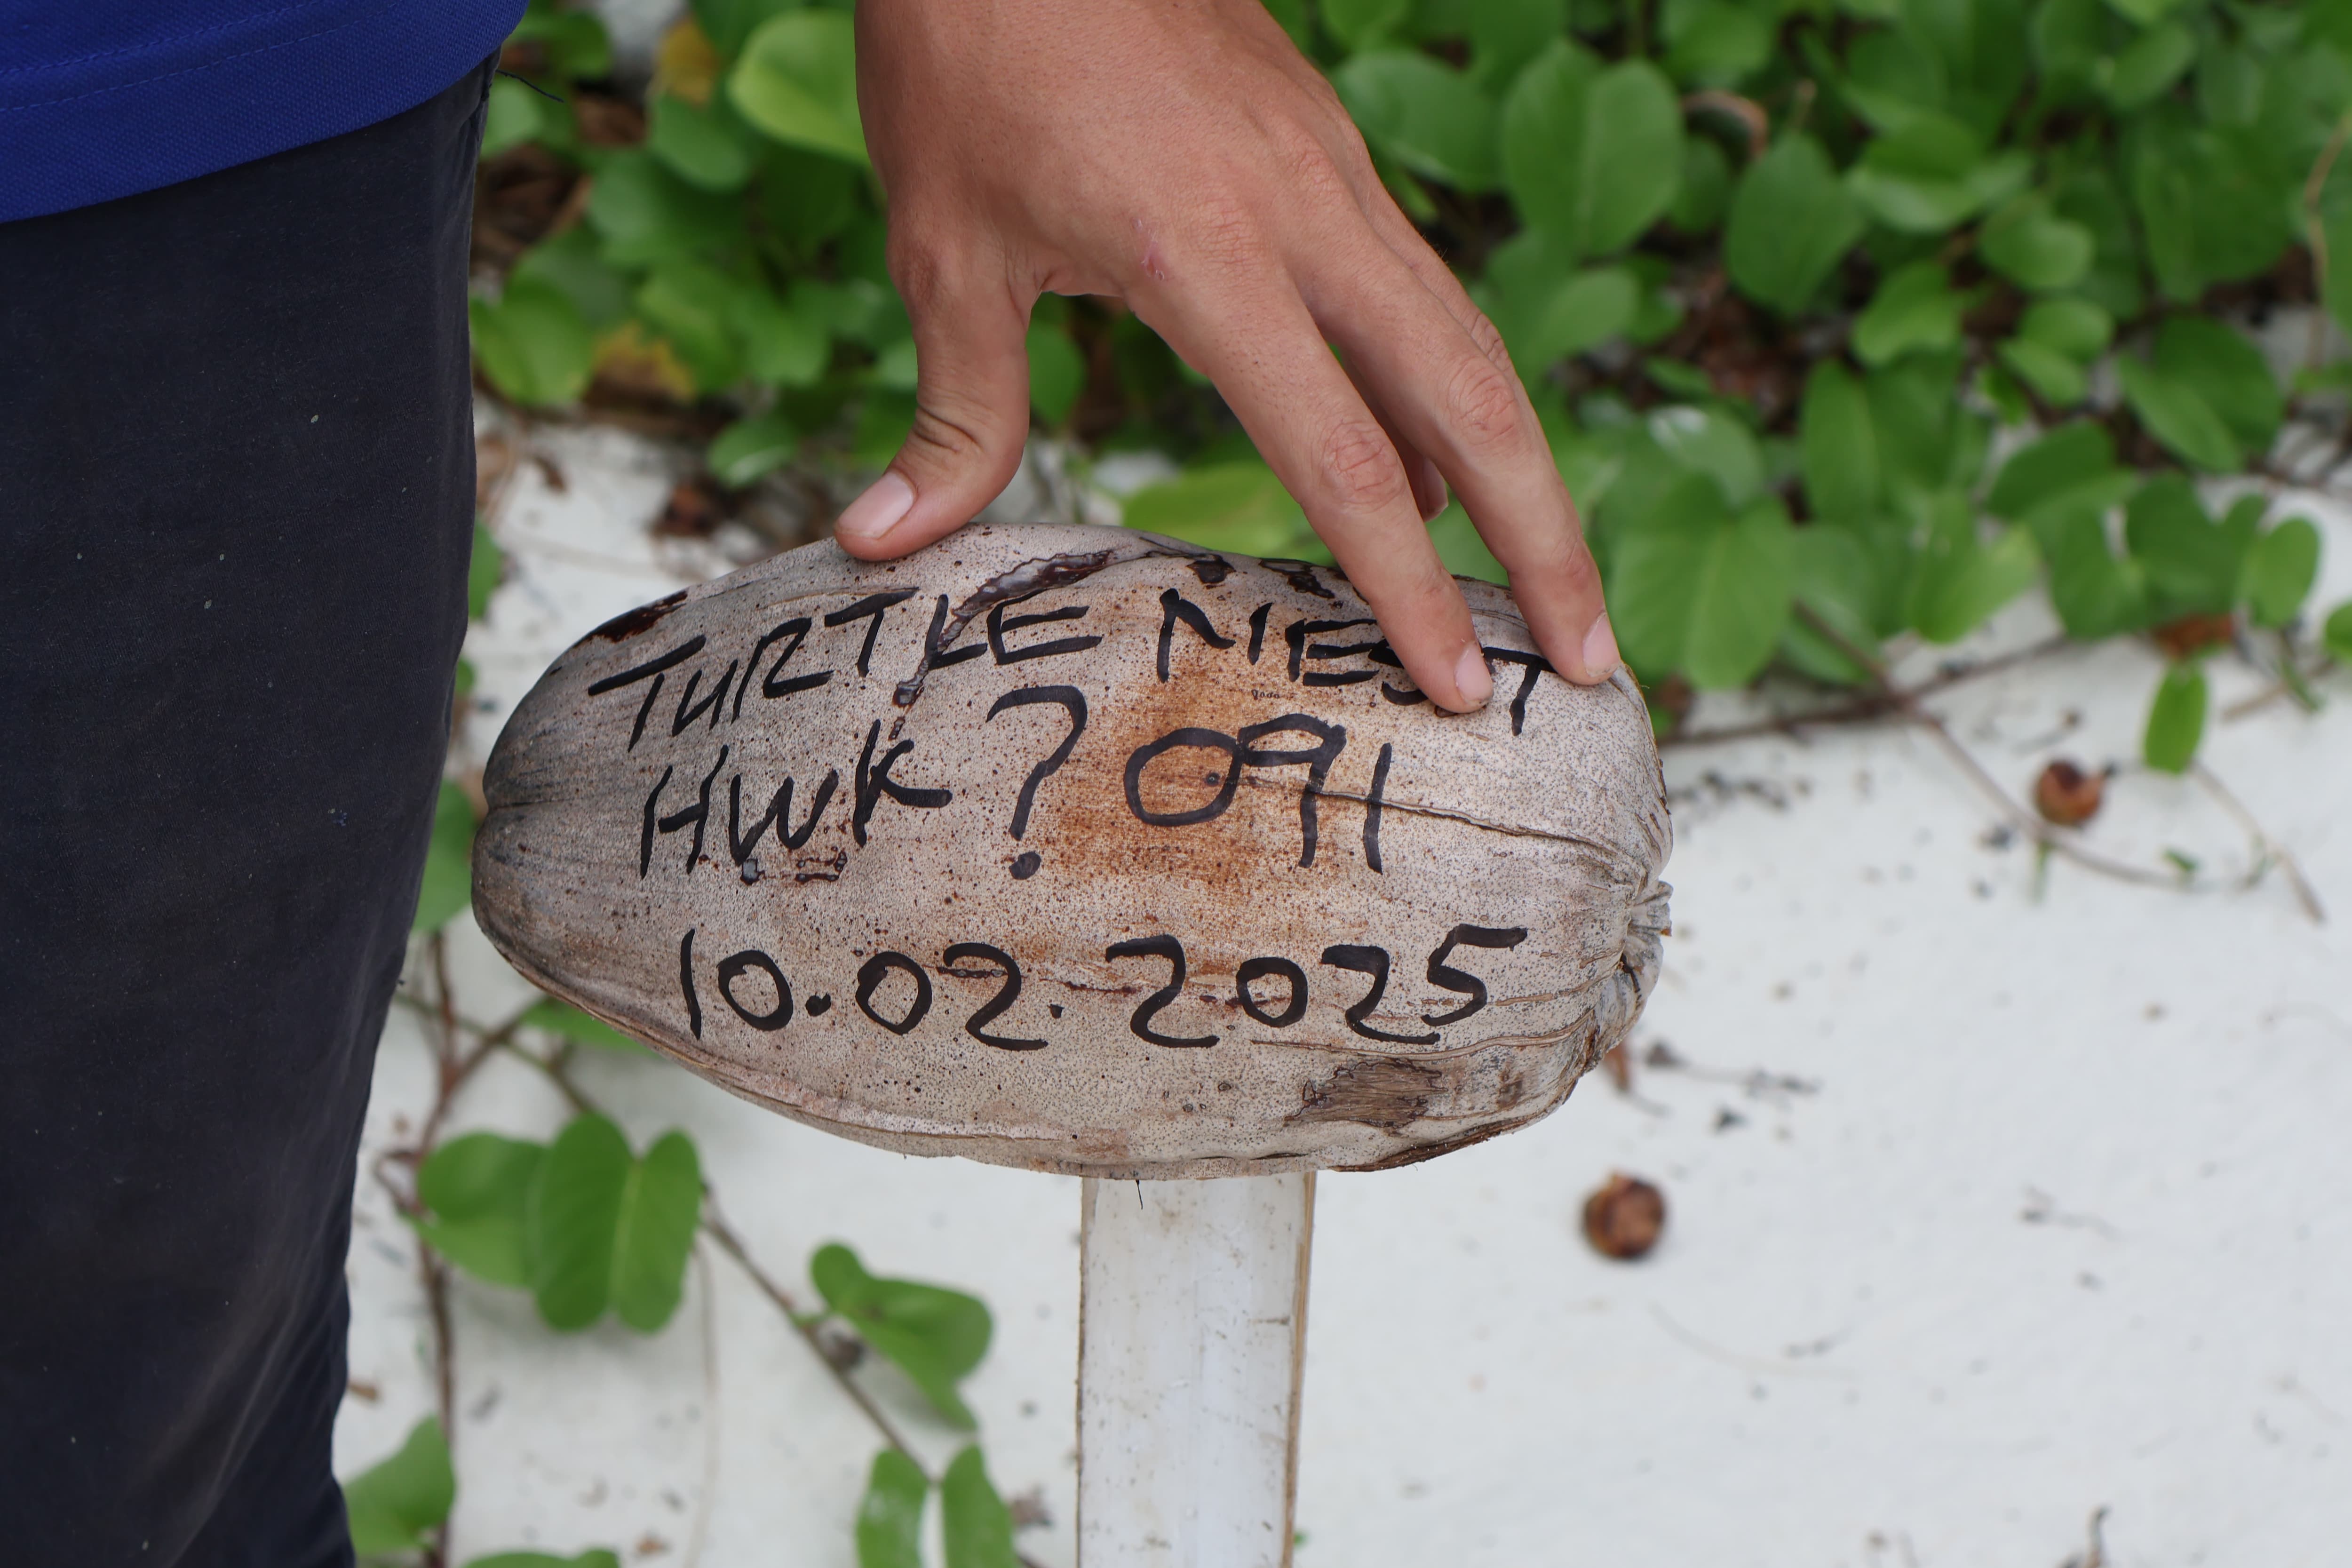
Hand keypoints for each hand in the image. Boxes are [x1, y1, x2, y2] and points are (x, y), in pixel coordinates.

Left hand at [839, 0, 1618, 710]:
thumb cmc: (968, 54)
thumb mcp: (943, 244)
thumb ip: (953, 409)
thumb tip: (883, 542)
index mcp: (1207, 255)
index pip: (1343, 460)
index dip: (1407, 589)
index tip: (1455, 684)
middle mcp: (1304, 212)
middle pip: (1473, 399)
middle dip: (1545, 541)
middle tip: (1589, 662)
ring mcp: (1331, 171)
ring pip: (1466, 338)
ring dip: (1521, 467)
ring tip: (1547, 582)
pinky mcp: (1326, 146)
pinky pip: (1413, 289)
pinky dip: (1440, 390)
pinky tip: (1425, 468)